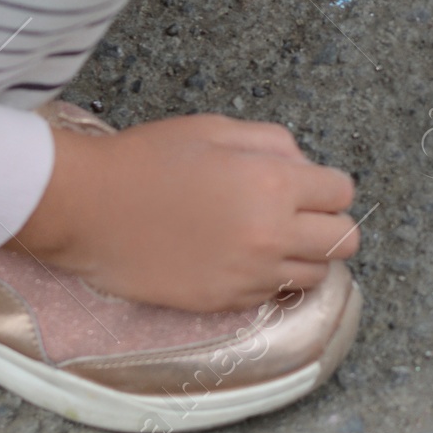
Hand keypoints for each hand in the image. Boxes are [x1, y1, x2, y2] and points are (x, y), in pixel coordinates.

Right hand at [15, 117, 358, 312]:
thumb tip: (304, 167)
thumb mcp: (216, 129)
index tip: (308, 186)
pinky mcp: (224, 302)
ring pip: (317, 275)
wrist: (88, 209)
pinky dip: (270, 279)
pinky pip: (273, 295)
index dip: (327, 185)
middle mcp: (271, 234)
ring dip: (305, 256)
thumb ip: (273, 144)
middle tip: (300, 215)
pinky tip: (242, 259)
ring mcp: (249, 275)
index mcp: (274, 184)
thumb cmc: (147, 160)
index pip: (342, 193)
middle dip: (329, 223)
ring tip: (272, 240)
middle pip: (344, 241)